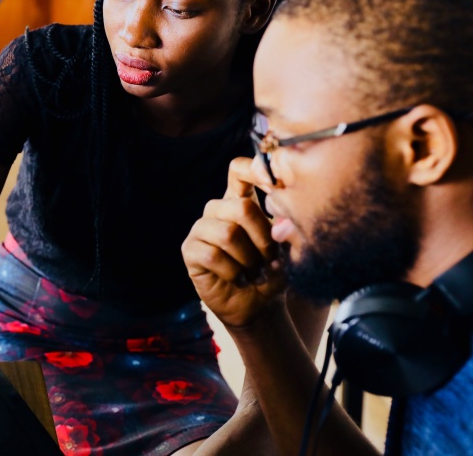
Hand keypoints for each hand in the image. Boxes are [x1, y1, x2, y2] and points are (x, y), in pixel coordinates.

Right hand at [182, 157, 285, 327]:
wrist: (257, 305)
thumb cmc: (272, 272)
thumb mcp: (285, 249)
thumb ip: (284, 230)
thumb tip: (280, 222)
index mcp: (240, 201)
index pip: (239, 171)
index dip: (254, 170)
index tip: (274, 185)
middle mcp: (218, 210)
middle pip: (241, 207)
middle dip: (263, 238)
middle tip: (270, 259)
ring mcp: (201, 229)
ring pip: (228, 233)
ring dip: (249, 259)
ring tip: (255, 271)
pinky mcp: (190, 250)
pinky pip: (212, 255)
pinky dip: (233, 272)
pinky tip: (239, 279)